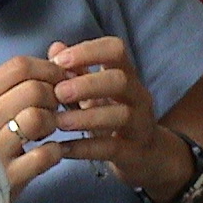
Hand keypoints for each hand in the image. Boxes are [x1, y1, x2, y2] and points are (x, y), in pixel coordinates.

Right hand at [0, 54, 67, 196]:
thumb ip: (16, 83)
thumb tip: (57, 52)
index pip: (18, 66)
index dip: (48, 68)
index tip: (59, 79)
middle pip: (33, 89)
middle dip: (55, 96)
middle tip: (57, 108)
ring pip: (38, 118)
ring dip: (53, 122)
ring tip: (48, 132)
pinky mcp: (6, 178)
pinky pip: (45, 154)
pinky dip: (55, 152)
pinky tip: (48, 154)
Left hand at [48, 38, 191, 201]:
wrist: (147, 155)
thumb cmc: (112, 116)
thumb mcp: (95, 92)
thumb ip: (76, 71)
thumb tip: (55, 47)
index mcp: (126, 75)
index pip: (116, 50)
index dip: (88, 51)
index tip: (59, 61)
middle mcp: (138, 96)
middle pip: (121, 80)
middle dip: (88, 84)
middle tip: (58, 92)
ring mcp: (140, 125)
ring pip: (121, 115)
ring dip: (86, 117)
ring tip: (57, 122)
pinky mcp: (134, 152)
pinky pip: (112, 148)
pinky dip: (85, 149)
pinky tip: (61, 149)